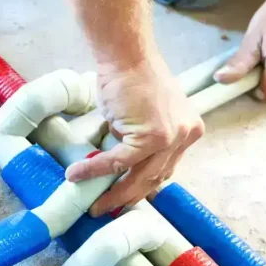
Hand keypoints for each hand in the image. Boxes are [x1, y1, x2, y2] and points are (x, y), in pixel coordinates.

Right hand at [66, 56, 203, 216]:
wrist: (126, 55)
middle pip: (155, 178)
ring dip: (114, 193)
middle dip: (128, 197)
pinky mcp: (153, 136)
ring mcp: (173, 137)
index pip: (164, 168)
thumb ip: (138, 140)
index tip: (125, 199)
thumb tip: (116, 165)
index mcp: (188, 131)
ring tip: (95, 205)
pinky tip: (77, 175)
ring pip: (140, 176)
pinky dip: (96, 170)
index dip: (142, 187)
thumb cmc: (130, 78)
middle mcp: (186, 136)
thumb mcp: (143, 116)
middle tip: (107, 209)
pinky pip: (120, 161)